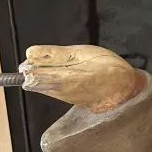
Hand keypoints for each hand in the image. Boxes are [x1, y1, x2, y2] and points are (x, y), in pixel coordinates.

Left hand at [20, 45, 141, 112]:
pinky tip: (63, 71)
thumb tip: (29, 53)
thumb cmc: (106, 67)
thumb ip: (54, 54)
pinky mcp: (68, 98)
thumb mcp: (81, 53)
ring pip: (42, 86)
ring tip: (55, 63)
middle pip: (34, 82)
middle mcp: (58, 91)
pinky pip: (52, 89)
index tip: (32, 57)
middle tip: (41, 58)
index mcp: (61, 78)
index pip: (32, 76)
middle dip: (33, 69)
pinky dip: (51, 79)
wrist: (123, 88)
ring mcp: (63, 96)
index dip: (29, 65)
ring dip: (43, 74)